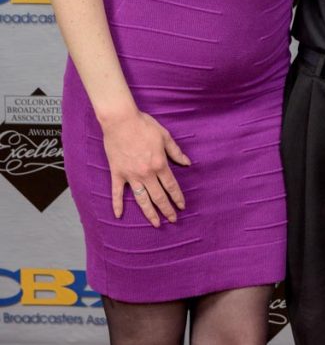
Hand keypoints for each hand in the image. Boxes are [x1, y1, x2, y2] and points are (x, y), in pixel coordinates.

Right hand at [102, 110, 190, 226]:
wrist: (121, 121)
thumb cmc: (144, 125)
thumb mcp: (165, 136)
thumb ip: (176, 152)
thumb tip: (187, 163)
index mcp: (160, 164)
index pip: (171, 186)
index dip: (177, 197)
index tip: (182, 206)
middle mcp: (146, 174)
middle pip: (159, 197)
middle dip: (167, 210)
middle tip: (173, 220)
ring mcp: (131, 175)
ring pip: (141, 199)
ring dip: (149, 213)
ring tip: (156, 223)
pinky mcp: (117, 173)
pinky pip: (117, 192)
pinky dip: (117, 204)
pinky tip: (119, 215)